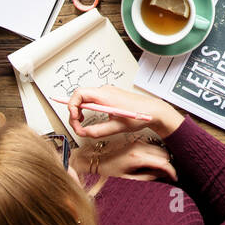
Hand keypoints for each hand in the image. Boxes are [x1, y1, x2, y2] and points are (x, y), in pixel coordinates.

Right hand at [67, 84, 184, 140]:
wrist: (153, 110)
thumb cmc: (139, 115)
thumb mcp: (117, 127)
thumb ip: (97, 131)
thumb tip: (83, 133)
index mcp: (105, 95)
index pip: (79, 93)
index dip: (71, 106)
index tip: (75, 119)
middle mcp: (104, 90)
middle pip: (80, 96)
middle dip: (74, 111)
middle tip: (77, 126)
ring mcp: (107, 91)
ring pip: (85, 98)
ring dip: (80, 110)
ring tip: (81, 123)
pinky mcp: (109, 95)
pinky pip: (92, 99)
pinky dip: (86, 108)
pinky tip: (88, 117)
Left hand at [100, 139, 177, 182]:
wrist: (93, 161)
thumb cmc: (106, 172)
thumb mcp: (127, 180)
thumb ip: (146, 178)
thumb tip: (161, 177)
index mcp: (137, 157)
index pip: (162, 162)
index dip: (171, 171)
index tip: (174, 177)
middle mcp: (138, 146)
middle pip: (163, 153)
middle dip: (168, 164)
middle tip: (168, 175)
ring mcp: (136, 142)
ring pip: (158, 148)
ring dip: (162, 158)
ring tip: (161, 170)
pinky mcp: (134, 141)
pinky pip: (151, 146)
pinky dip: (156, 154)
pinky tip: (153, 163)